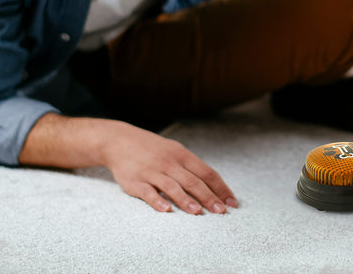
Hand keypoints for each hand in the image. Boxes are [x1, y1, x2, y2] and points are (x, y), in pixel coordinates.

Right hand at [101, 121, 238, 213]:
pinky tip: (166, 210)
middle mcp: (170, 163)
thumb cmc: (154, 150)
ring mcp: (152, 172)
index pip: (207, 172)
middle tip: (221, 212)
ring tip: (198, 212)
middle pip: (193, 181)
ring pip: (172, 186)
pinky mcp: (135, 181)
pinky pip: (148, 192)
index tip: (232, 202)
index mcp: (182, 155)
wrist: (120, 141)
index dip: (220, 188)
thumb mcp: (175, 151)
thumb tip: (213, 185)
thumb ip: (191, 167)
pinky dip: (157, 201)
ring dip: (186, 200)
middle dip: (208, 197)